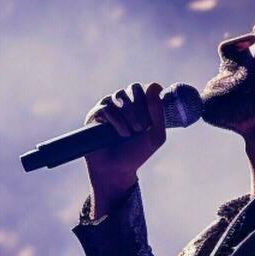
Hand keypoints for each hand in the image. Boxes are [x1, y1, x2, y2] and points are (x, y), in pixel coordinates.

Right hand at [84, 81, 166, 211]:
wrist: (116, 170)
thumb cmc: (136, 154)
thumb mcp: (156, 135)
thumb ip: (158, 111)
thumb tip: (154, 85)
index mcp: (141, 105)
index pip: (147, 88)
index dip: (150, 100)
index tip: (152, 119)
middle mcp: (124, 102)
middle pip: (134, 88)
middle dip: (140, 108)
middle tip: (141, 128)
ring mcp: (109, 106)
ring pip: (120, 96)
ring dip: (129, 115)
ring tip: (129, 134)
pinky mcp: (96, 113)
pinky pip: (108, 107)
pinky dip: (117, 121)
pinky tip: (120, 134)